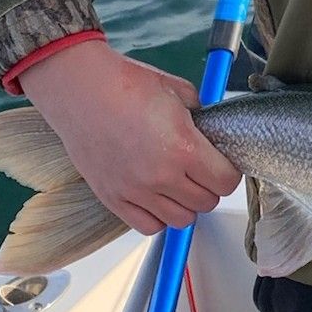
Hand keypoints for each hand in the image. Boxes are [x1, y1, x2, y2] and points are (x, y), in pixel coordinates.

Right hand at [18, 39, 240, 237]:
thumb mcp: (180, 92)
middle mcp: (161, 176)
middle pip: (206, 203)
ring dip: (186, 204)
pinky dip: (158, 217)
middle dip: (210, 187)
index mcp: (184, 148)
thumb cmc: (127, 85)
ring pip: (180, 220)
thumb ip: (203, 116)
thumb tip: (213, 130)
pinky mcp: (113, 199)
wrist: (82, 90)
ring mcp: (135, 191)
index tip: (224, 165)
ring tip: (180, 184)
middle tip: (203, 170)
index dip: (229, 172)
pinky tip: (157, 196)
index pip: (225, 182)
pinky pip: (148, 226)